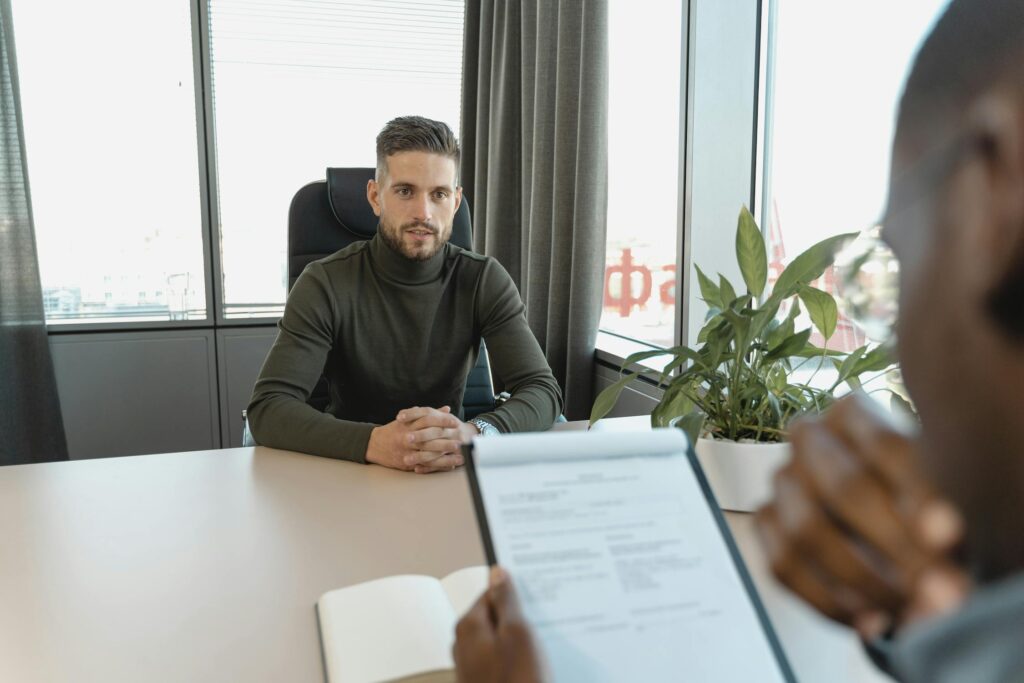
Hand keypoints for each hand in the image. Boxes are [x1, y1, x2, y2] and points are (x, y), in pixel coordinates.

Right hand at [365, 406, 476, 473]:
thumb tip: (447, 409)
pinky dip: (438, 467)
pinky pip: (424, 465)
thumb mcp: (409, 419)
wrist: (374, 444)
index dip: (442, 421)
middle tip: (460, 441)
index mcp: (409, 424)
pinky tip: (449, 466)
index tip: (455, 423)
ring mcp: (407, 451)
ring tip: (459, 457)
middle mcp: (408, 438)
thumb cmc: (395, 430)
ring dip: (445, 457)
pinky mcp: (407, 463)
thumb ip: (428, 413)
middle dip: (445, 441)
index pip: (428, 420)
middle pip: (429, 439)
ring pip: (428, 454)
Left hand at [453, 566, 546, 682]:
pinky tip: (535, 665)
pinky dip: (519, 658)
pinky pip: (504, 658)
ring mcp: (473, 665)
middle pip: (497, 615)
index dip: (516, 592)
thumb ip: (506, 601)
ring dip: (521, 641)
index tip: (535, 595)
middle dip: (520, 617)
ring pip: (502, 639)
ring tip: (541, 649)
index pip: (492, 592)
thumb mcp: (517, 634)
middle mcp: (465, 643)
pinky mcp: (484, 680)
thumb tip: (498, 573)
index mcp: (469, 626)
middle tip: (543, 626)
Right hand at [755, 393, 969, 638]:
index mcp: (853, 413)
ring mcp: (781, 479)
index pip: (887, 447)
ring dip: (862, 580)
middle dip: (893, 546)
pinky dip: (830, 603)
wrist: (890, 524)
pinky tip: (872, 619)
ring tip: (907, 606)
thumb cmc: (921, 503)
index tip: (951, 538)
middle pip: (843, 488)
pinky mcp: (765, 521)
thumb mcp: (941, 495)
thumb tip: (939, 541)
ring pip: (805, 530)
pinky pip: (783, 566)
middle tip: (934, 585)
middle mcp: (808, 437)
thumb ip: (940, 512)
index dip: (921, 497)